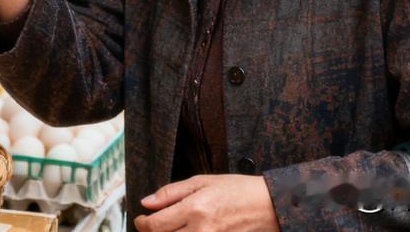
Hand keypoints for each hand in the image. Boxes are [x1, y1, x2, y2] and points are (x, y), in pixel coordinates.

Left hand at [135, 175, 279, 231]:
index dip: (142, 224)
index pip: (154, 225)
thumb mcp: (202, 181)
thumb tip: (146, 202)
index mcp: (194, 209)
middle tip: (154, 225)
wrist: (267, 206)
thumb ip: (171, 193)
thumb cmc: (237, 190)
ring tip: (171, 228)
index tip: (141, 219)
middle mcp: (200, 230)